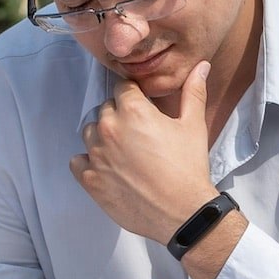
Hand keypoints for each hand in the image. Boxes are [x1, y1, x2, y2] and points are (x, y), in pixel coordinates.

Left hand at [70, 61, 218, 240]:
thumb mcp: (193, 126)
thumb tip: (200, 66)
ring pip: (90, 132)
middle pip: (105, 109)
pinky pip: (77, 161)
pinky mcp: (90, 179)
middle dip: (119, 116)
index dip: (134, 96)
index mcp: (132, 110)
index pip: (123, 88)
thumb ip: (193, 92)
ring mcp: (96, 154)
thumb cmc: (188, 167)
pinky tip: (107, 168)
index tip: (143, 109)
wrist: (182, 212)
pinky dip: (89, 162)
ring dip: (102, 137)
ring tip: (124, 152)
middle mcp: (109, 128)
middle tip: (139, 135)